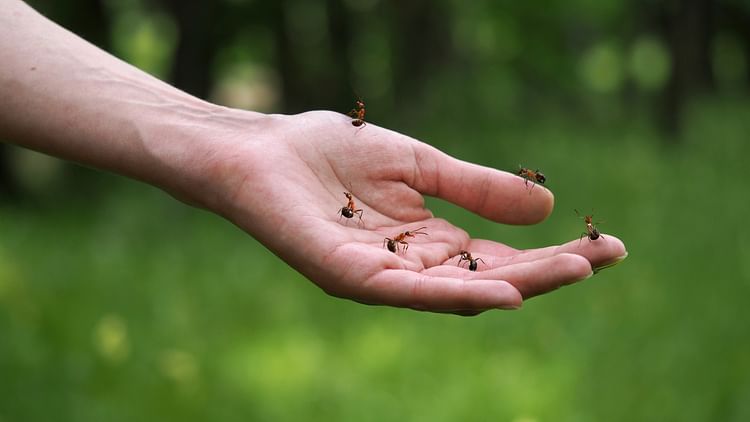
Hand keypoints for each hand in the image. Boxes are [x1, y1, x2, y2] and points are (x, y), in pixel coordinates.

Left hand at [209, 111, 627, 314]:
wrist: (260, 150)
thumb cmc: (330, 154)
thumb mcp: (420, 165)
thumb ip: (474, 188)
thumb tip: (547, 209)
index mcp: (429, 242)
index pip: (501, 255)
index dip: (552, 251)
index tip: (607, 245)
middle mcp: (411, 268)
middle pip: (491, 277)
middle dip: (549, 270)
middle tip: (604, 258)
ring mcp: (381, 277)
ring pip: (459, 289)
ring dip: (519, 283)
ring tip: (574, 270)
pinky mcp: (348, 276)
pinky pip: (407, 292)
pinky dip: (454, 294)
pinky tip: (501, 294)